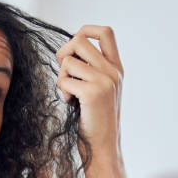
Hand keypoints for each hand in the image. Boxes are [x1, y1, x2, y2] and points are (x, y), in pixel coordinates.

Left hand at [55, 25, 124, 163]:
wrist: (103, 146)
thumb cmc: (94, 119)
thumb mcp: (97, 88)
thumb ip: (89, 68)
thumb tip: (67, 49)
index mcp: (116, 67)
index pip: (105, 32)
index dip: (85, 31)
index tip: (74, 46)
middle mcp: (113, 71)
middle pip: (79, 40)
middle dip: (63, 54)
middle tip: (66, 74)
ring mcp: (104, 80)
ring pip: (68, 61)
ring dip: (61, 77)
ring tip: (70, 93)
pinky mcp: (93, 93)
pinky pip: (64, 80)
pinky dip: (62, 91)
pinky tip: (71, 103)